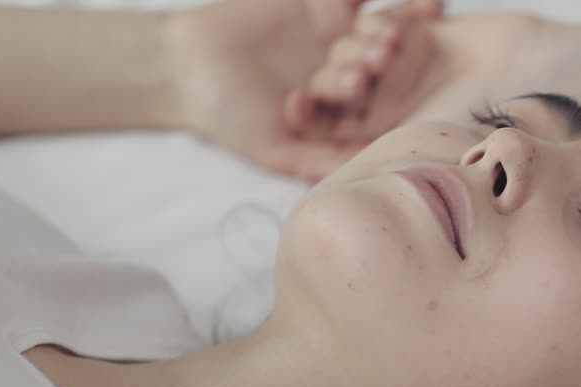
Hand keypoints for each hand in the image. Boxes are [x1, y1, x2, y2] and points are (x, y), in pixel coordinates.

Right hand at [165, 0, 439, 178]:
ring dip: (379, 29)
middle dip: (378, 63)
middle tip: (381, 57)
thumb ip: (319, 161)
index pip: (378, 113)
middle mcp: (353, 78)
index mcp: (350, 116)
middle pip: (378, 70)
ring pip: (371, 31)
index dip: (387, 107)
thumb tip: (366, 175)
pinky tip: (368, 0)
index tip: (394, 107)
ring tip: (383, 30)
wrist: (186, 68)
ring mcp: (343, 40)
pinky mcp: (327, 5)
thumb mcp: (275, 151)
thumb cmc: (230, 120)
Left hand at [282, 11, 551, 174]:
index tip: (295, 106)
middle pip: (338, 81)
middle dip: (338, 75)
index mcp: (383, 136)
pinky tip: (400, 33)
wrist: (540, 84)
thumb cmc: (492, 132)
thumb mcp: (430, 157)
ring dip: (362, 47)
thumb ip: (383, 166)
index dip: (309, 112)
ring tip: (385, 50)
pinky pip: (383, 20)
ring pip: (356, 48)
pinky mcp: (417, 32)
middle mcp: (388, 102)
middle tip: (358, 75)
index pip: (331, 124)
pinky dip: (386, 23)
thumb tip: (326, 189)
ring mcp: (402, 66)